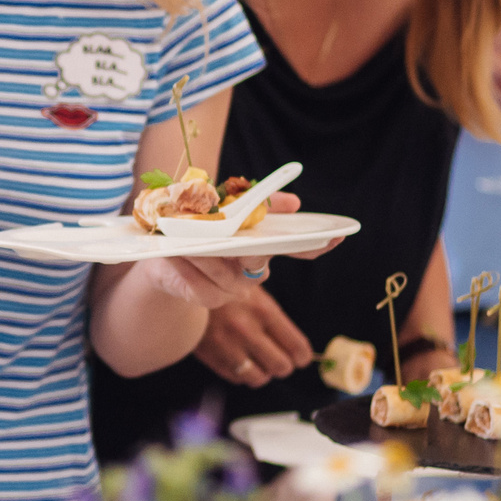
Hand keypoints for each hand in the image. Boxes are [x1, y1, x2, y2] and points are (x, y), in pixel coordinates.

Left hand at [134, 194, 314, 309]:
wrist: (163, 254)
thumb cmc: (196, 227)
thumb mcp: (221, 206)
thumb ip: (256, 202)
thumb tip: (294, 203)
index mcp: (261, 246)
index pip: (297, 247)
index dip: (317, 244)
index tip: (337, 236)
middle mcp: (253, 270)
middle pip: (260, 262)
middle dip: (249, 250)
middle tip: (236, 240)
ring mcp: (232, 288)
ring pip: (225, 275)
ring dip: (205, 256)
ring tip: (187, 240)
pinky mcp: (208, 298)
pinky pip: (201, 287)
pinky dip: (187, 270)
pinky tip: (175, 257)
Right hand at [190, 283, 316, 387]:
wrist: (185, 290)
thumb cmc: (222, 290)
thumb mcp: (252, 291)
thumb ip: (273, 316)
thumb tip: (297, 347)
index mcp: (263, 311)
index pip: (297, 347)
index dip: (303, 357)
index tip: (301, 357)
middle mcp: (247, 331)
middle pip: (282, 367)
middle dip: (283, 364)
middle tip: (279, 358)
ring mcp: (228, 347)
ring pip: (260, 378)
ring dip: (262, 372)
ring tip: (258, 362)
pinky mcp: (212, 358)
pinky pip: (237, 378)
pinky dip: (242, 374)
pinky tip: (240, 360)